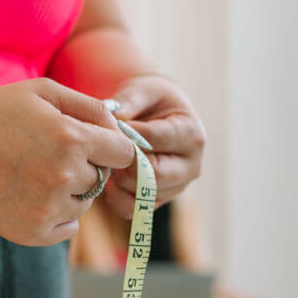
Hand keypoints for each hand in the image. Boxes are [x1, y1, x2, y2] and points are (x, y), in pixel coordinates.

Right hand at [0, 78, 136, 246]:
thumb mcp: (41, 92)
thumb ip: (89, 107)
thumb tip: (120, 128)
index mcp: (71, 139)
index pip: (124, 153)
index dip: (110, 145)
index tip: (93, 143)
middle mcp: (64, 177)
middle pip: (102, 178)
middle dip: (85, 165)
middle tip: (47, 154)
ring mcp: (48, 210)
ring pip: (83, 203)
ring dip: (69, 190)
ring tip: (32, 172)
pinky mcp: (32, 234)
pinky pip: (67, 227)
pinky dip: (56, 214)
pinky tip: (28, 194)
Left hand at [100, 73, 206, 218]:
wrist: (155, 115)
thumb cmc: (150, 99)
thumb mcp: (144, 89)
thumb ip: (130, 99)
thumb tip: (114, 116)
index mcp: (192, 134)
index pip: (154, 140)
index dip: (125, 135)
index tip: (107, 126)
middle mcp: (191, 165)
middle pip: (154, 175)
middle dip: (124, 162)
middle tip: (105, 148)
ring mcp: (177, 186)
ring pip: (142, 195)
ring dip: (118, 179)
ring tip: (107, 159)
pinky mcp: (159, 200)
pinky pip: (133, 209)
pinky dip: (115, 197)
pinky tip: (110, 177)